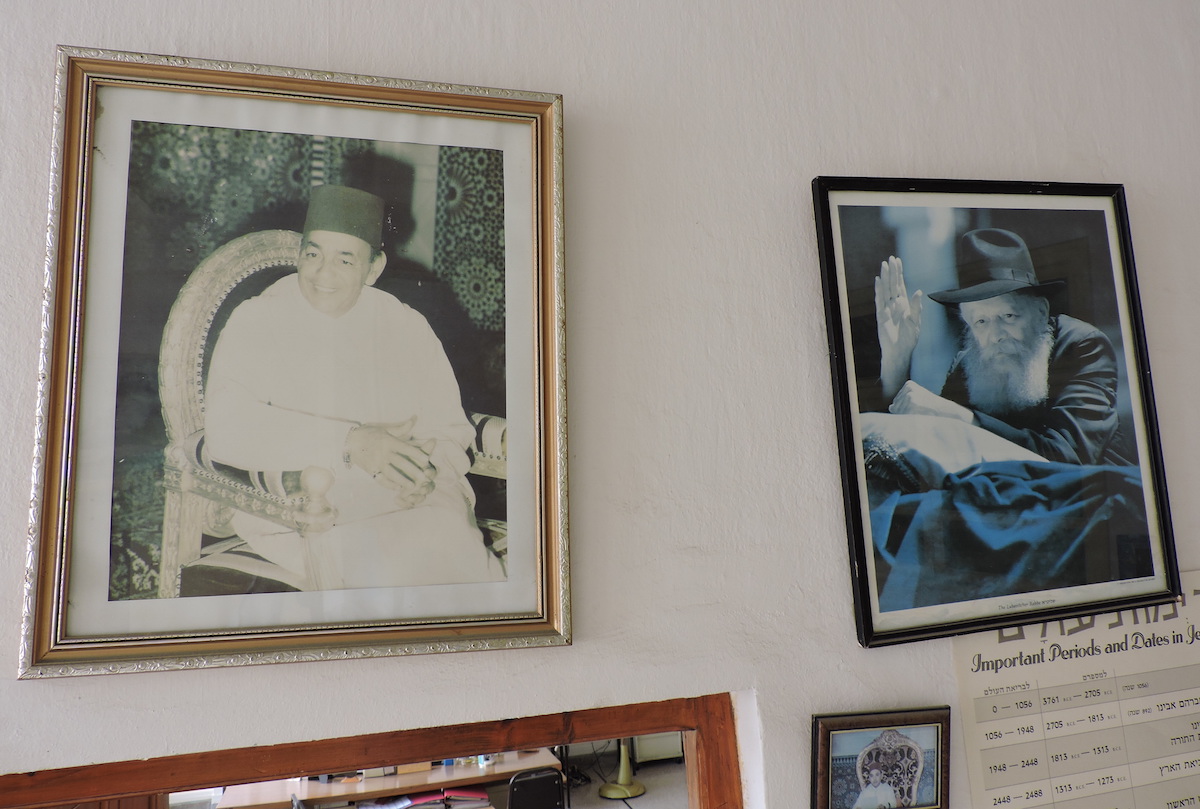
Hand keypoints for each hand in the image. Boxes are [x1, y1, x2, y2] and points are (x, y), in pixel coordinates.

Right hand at [345, 417, 437, 507]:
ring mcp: (376, 462)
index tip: (426, 460)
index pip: (405, 448)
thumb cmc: (369, 433)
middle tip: (424, 478)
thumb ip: (401, 428)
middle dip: (413, 471)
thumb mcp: (384, 428)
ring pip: (392, 473)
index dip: (416, 454)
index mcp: (388, 441)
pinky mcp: (370, 470)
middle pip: (401, 463)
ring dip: (402, 480)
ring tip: (412, 486)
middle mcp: (383, 452)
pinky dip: (389, 484)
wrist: (349, 441)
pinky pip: (381, 479)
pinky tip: (397, 488)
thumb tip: (414, 419)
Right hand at [874, 255, 922, 399]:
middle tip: (891, 259)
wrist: (899, 352)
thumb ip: (916, 306)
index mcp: (904, 304)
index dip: (899, 273)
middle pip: (893, 284)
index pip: (901, 285)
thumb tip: (918, 291)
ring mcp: (887, 309)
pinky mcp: (881, 315)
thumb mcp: (915, 321)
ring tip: (884, 265)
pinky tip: (878, 281)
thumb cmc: (908, 339)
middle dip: (892, 272)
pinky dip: (879, 290)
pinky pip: (879, 300)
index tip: (898, 261)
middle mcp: (894, 304)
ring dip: (885, 278)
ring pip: (886, 289)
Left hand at [889, 380, 972, 422]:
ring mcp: (910, 397)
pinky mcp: (912, 405)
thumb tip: (890, 407)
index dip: (906, 411)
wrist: (948, 413)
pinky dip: (909, 422)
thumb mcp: (919, 400)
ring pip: (898, 414)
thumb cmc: (933, 409)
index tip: (919, 409)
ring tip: (921, 415)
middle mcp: (908, 389)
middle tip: (921, 413)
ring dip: (907, 419)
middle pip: (895, 408)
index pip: (895, 403)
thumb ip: (904, 402)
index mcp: (909, 385)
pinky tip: (920, 418)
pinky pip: (902, 418)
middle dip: (905, 414)